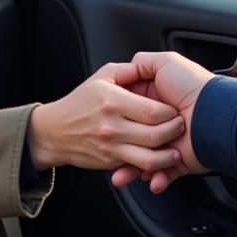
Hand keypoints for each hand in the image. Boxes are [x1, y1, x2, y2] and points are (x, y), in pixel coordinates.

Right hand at [26, 62, 186, 174]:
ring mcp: (112, 147)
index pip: (152, 110)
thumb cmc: (79, 102)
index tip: (174, 108)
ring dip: (168, 156)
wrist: (55, 131)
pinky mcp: (110, 163)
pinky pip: (136, 169)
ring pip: (149, 158)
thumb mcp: (101, 76)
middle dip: (174, 131)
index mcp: (113, 101)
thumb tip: (146, 66)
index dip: (169, 112)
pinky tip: (161, 163)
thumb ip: (126, 69)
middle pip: (154, 134)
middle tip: (181, 125)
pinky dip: (153, 170)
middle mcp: (113, 126)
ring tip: (176, 149)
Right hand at [110, 51, 215, 192]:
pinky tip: (149, 179)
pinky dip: (156, 179)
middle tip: (116, 142)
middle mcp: (158, 123)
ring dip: (133, 168)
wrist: (214, 112)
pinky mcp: (177, 161)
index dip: (119, 114)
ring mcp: (167, 143)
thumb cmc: (192, 85)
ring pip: (142, 160)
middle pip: (132, 137)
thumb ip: (143, 63)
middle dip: (122, 143)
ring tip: (122, 174)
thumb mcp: (166, 62)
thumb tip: (128, 69)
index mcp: (154, 101)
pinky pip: (162, 174)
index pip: (128, 111)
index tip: (109, 116)